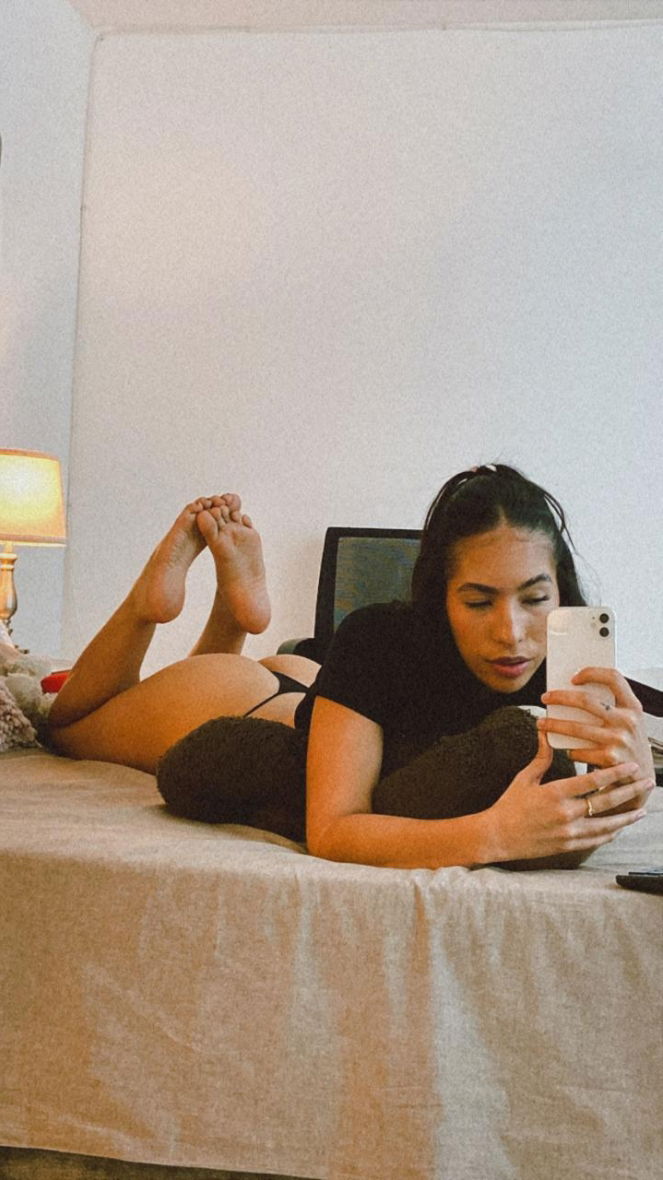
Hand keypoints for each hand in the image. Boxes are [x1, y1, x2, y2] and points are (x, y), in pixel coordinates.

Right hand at [486, 730, 653, 863]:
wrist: (497, 836)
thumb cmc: (509, 805)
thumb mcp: (524, 778)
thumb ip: (541, 757)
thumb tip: (544, 732)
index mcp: (555, 793)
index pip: (593, 780)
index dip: (615, 773)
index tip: (631, 766)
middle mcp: (565, 813)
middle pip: (606, 801)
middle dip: (630, 792)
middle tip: (647, 783)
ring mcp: (568, 832)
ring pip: (606, 824)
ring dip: (626, 816)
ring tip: (642, 810)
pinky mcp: (568, 846)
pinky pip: (596, 839)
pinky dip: (611, 833)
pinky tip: (621, 827)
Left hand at [539, 666, 654, 797]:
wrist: (641, 779)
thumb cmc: (629, 745)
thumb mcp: (629, 722)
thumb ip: (611, 707)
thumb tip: (574, 691)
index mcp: (633, 707)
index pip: (614, 678)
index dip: (592, 673)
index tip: (573, 677)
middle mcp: (628, 721)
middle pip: (586, 701)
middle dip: (560, 697)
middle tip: (545, 698)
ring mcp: (618, 740)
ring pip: (575, 727)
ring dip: (553, 725)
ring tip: (542, 723)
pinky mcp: (609, 759)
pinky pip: (578, 750)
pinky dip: (569, 750)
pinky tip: (566, 749)